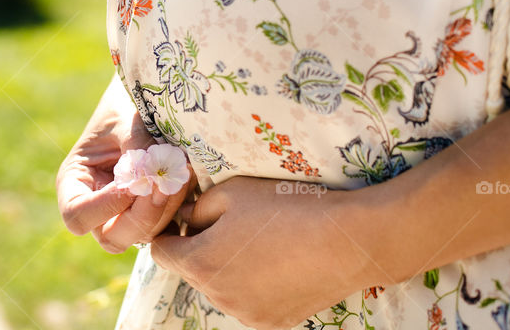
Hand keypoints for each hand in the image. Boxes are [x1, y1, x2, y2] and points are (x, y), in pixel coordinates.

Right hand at [57, 74, 195, 252]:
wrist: (143, 101)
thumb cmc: (124, 106)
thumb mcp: (125, 122)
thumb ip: (136, 148)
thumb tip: (152, 177)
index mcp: (75, 183)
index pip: (78, 217)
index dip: (105, 208)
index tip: (132, 182)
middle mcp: (97, 206)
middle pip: (112, 237)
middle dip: (142, 216)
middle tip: (163, 186)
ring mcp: (124, 214)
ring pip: (143, 235)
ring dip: (165, 210)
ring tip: (181, 174)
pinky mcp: (151, 213)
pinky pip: (165, 226)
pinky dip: (177, 207)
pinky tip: (185, 178)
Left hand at [151, 175, 384, 329]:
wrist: (348, 241)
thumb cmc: (285, 208)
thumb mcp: (232, 193)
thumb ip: (197, 207)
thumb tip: (185, 219)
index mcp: (201, 263)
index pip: (161, 251)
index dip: (169, 232)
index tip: (186, 218)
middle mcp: (218, 297)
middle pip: (191, 270)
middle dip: (200, 248)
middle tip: (229, 224)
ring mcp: (246, 314)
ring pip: (220, 287)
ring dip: (227, 268)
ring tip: (260, 242)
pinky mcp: (273, 322)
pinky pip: (249, 300)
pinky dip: (254, 284)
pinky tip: (279, 261)